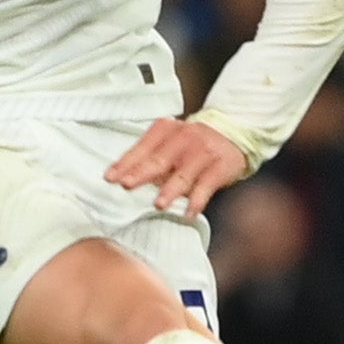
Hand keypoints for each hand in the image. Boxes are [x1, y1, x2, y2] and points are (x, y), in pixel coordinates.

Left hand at [105, 118, 248, 216]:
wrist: (233, 133)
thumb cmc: (192, 143)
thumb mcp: (169, 142)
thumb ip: (150, 157)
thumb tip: (124, 179)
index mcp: (165, 129)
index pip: (142, 148)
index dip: (125, 163)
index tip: (110, 177)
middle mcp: (183, 137)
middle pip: (159, 159)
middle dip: (141, 173)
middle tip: (127, 185)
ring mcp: (202, 151)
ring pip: (183, 174)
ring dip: (170, 190)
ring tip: (159, 204)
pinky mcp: (220, 166)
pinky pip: (206, 186)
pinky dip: (197, 201)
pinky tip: (189, 213)